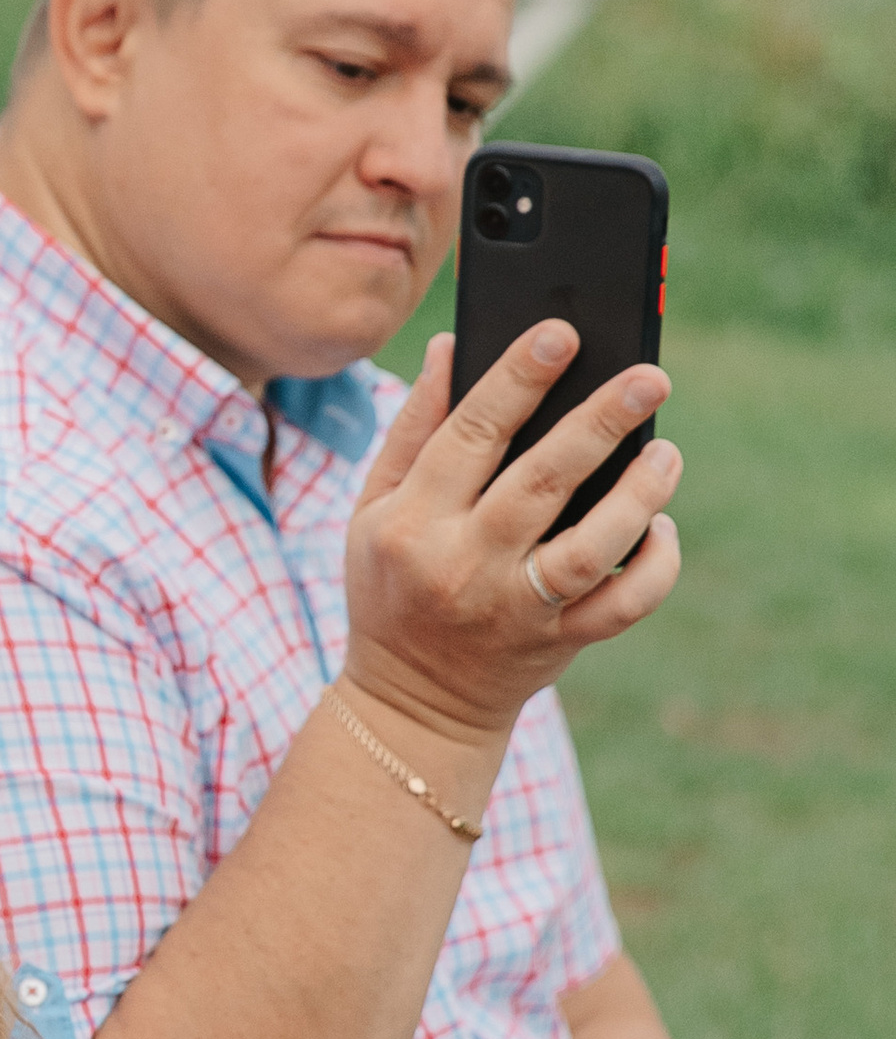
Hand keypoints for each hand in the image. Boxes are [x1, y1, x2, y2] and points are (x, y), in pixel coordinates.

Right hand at [342, 328, 681, 745]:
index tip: (561, 334)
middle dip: (600, 423)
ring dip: (638, 495)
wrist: (411, 704)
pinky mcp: (557, 645)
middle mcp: (462, 565)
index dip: (517, 379)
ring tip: (665, 453)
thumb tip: (454, 345)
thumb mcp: (373, 509)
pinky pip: (621, 606)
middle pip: (541, 481)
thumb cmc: (393, 585)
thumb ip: (412, 428)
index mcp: (412, 522)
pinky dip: (653, 567)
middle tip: (650, 378)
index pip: (470, 435)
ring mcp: (514, 610)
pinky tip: (662, 527)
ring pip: (589, 547)